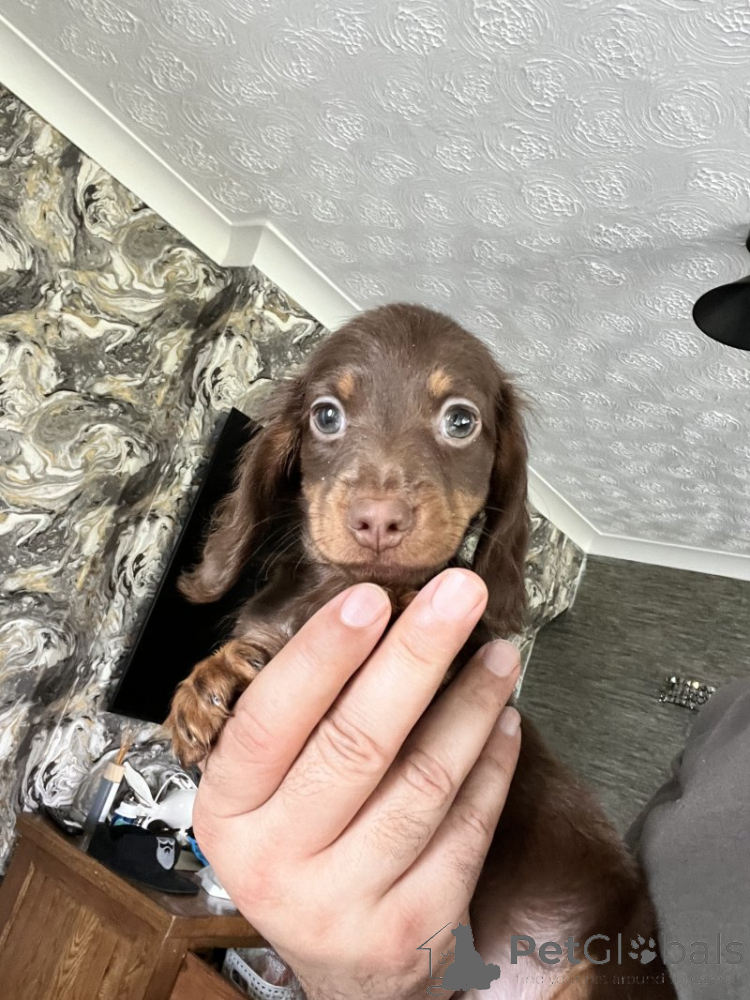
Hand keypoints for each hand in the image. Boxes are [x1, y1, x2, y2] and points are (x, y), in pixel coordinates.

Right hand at [192, 568, 520, 999]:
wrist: (336, 963)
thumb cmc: (302, 845)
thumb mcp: (266, 790)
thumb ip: (303, 718)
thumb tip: (378, 621)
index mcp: (229, 811)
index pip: (270, 721)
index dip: (323, 655)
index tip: (373, 598)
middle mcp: (276, 862)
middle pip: (357, 743)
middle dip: (417, 655)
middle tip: (459, 595)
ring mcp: (345, 903)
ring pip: (423, 782)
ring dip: (471, 705)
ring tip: (498, 654)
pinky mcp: (412, 928)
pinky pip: (466, 829)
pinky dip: (492, 766)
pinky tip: (503, 722)